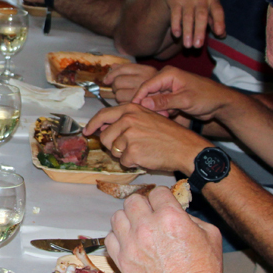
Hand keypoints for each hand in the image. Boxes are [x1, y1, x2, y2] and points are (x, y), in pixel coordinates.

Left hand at [84, 103, 203, 175]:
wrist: (185, 147)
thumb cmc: (168, 134)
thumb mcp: (147, 118)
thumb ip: (126, 120)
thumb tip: (103, 128)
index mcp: (131, 109)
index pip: (103, 115)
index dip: (92, 124)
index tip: (87, 131)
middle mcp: (128, 119)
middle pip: (104, 137)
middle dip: (112, 146)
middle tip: (128, 148)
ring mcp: (129, 135)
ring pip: (113, 150)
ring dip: (124, 155)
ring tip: (142, 150)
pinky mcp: (132, 151)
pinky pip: (123, 162)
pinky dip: (133, 163)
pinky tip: (146, 157)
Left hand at [101, 63, 157, 103]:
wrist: (175, 102)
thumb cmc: (160, 90)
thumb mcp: (148, 75)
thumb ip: (130, 70)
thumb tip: (113, 66)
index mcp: (147, 70)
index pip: (123, 68)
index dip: (112, 74)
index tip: (106, 80)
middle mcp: (145, 80)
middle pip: (118, 81)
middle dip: (116, 87)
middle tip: (121, 91)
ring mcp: (142, 94)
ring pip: (118, 94)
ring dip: (119, 97)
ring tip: (128, 99)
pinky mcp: (140, 106)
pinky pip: (123, 105)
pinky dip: (123, 106)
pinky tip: (130, 105)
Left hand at [105, 188, 224, 272]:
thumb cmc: (204, 270)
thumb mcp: (210, 235)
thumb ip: (191, 217)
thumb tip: (177, 212)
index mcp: (170, 216)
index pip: (157, 192)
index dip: (161, 197)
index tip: (162, 204)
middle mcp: (147, 226)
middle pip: (133, 200)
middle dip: (143, 205)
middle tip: (149, 216)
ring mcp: (131, 243)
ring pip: (117, 216)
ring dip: (127, 220)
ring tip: (136, 229)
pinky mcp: (121, 259)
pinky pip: (109, 238)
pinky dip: (117, 238)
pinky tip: (128, 243)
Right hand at [132, 67, 235, 121]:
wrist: (221, 103)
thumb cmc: (206, 97)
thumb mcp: (185, 100)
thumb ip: (164, 101)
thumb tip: (144, 103)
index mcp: (168, 74)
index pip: (147, 85)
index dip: (139, 98)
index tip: (134, 110)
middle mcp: (166, 79)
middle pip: (149, 93)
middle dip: (151, 106)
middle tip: (160, 116)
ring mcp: (169, 89)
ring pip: (154, 101)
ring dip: (159, 110)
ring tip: (169, 116)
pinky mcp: (172, 97)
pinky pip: (161, 105)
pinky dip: (164, 112)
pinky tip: (173, 115)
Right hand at [161, 0, 224, 48]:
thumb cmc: (199, 0)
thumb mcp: (209, 6)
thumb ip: (215, 20)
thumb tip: (222, 35)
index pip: (218, 11)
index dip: (219, 22)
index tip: (219, 33)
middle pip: (201, 16)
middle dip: (199, 31)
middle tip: (198, 46)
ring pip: (188, 17)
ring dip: (187, 32)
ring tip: (188, 46)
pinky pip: (175, 14)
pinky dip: (176, 25)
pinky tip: (177, 35)